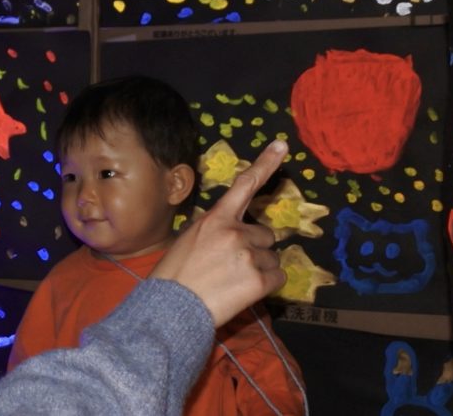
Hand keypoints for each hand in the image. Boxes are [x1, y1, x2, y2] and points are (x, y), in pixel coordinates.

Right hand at [150, 140, 286, 326]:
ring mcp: (248, 255)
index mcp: (216, 218)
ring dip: (258, 269)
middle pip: (265, 235)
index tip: (282, 146)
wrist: (170, 307)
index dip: (266, 163)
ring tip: (231, 282)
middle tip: (230, 266)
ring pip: (271, 258)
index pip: (245, 185)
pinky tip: (242, 292)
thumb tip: (236, 236)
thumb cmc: (174, 275)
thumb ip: (215, 231)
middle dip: (255, 248)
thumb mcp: (190, 240)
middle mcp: (235, 232)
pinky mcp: (258, 280)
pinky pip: (278, 278)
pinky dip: (265, 285)